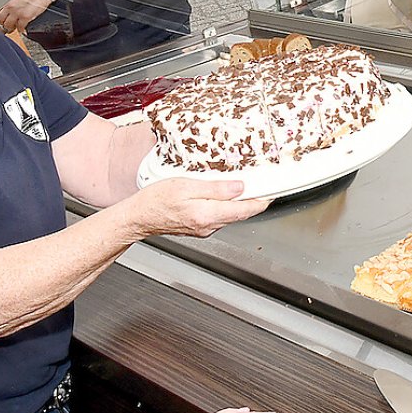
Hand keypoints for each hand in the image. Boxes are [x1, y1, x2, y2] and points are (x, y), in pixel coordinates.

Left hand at [0, 0, 51, 31]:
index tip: (3, 19)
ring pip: (9, 25)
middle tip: (8, 25)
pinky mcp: (26, 17)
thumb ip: (11, 2)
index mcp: (8, 0)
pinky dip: (21, 29)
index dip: (0, 17)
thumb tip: (8, 8)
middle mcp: (10, 7)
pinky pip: (20, 27)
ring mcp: (17, 12)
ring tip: (14, 28)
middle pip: (1, 20)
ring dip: (11, 28)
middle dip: (4, 23)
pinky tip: (22, 29)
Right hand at [127, 176, 268, 237]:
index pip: (245, 209)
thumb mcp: (186, 186)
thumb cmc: (155, 200)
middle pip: (240, 213)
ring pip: (230, 215)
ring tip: (246, 186)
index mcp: (208, 215)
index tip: (273, 191)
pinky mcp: (199, 227)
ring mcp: (204, 229)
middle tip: (264, 184)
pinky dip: (226, 205)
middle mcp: (209, 226)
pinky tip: (224, 194)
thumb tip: (239, 187)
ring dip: (240, 202)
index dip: (262, 200)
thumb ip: (215, 188)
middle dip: (254, 200)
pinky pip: (219, 216)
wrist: (138, 217)